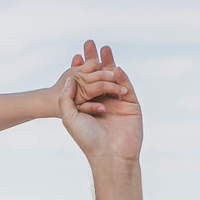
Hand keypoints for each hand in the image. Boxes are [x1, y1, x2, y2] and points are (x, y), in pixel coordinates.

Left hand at [59, 41, 141, 163]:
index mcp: (88, 106)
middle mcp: (103, 102)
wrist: (110, 155)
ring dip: (109, 63)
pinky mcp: (131, 105)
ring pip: (113, 79)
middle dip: (95, 61)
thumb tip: (68, 79)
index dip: (81, 69)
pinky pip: (126, 88)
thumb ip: (67, 98)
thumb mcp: (70, 118)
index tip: (75, 55)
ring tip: (104, 48)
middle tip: (90, 44)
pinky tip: (115, 68)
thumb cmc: (87, 139)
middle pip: (99, 76)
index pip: (84, 83)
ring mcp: (118, 103)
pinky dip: (121, 78)